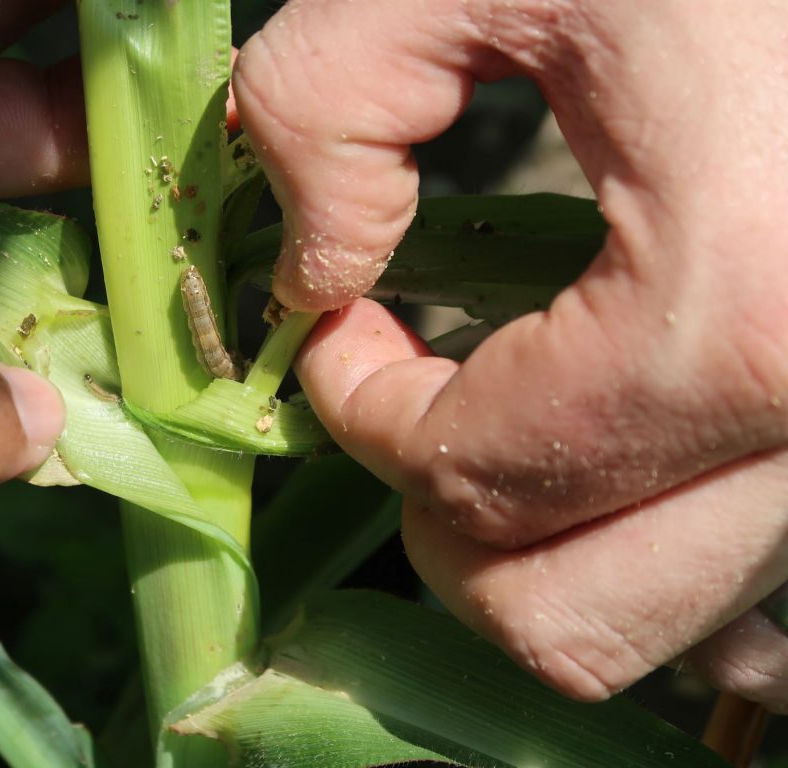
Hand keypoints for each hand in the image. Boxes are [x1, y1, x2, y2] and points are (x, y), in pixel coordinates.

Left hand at [234, 0, 787, 710]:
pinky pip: (721, 553)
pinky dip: (625, 519)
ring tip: (488, 403)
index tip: (331, 331)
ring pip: (650, 607)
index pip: (480, 475)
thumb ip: (328, 105)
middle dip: (445, 531)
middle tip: (402, 409)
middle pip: (572, 616)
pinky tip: (593, 416)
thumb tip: (313, 271)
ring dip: (530, 534)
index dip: (363, 415)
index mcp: (739, 309)